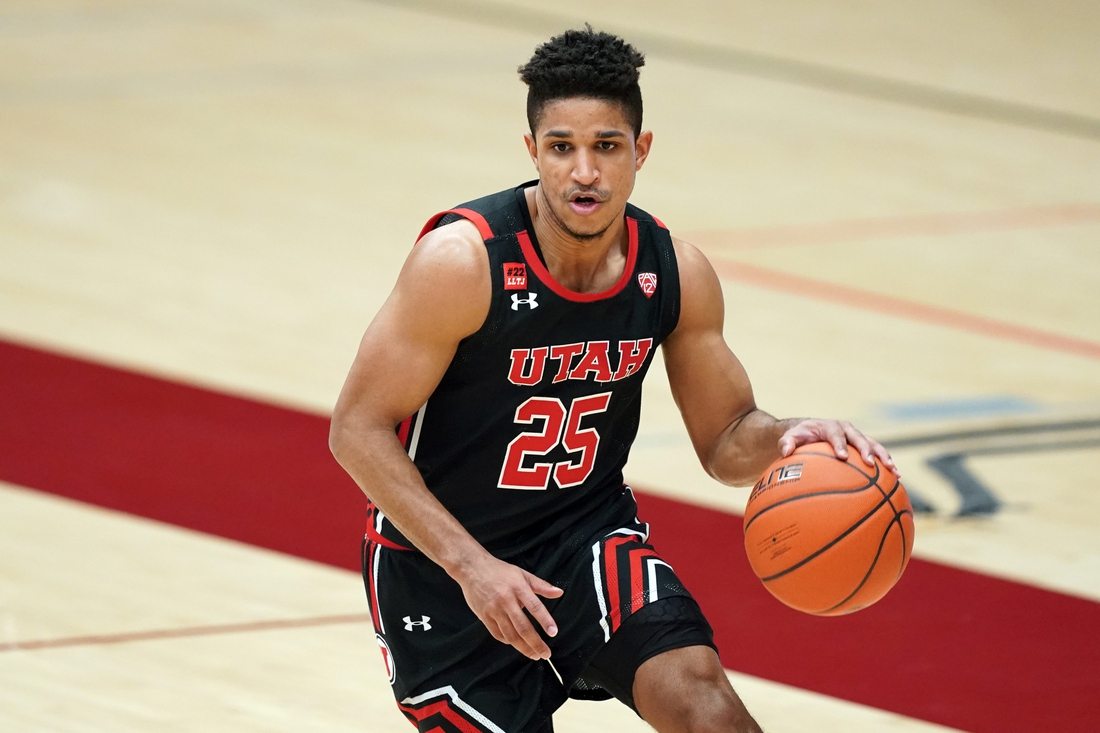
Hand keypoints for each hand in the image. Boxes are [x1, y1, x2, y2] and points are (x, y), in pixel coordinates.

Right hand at [454, 554, 562, 659]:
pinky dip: (509, 642)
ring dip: (523, 647)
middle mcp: (506, 600)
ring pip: (510, 635)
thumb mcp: (522, 574)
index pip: (535, 607)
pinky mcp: (484, 616)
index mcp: (518, 588)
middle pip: (523, 627)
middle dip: (536, 643)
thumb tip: (559, 593)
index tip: (553, 633)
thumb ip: (542, 586)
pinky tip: (517, 645)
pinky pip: (498, 634)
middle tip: (545, 654)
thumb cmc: (499, 571)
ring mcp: (494, 610)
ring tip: (534, 654)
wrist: (472, 568)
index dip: (545, 621)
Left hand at [778, 418, 898, 475]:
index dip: (840, 443)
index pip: (835, 433)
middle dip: (865, 449)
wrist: (810, 432)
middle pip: (859, 437)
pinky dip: (887, 465)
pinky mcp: (864, 446)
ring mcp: (857, 437)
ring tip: (894, 472)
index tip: (842, 456)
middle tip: (869, 463)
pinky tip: (897, 480)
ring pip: (874, 445)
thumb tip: (785, 451)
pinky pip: (878, 455)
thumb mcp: (790, 437)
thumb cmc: (799, 437)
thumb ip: (787, 442)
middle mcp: (846, 429)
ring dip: (883, 457)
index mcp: (829, 426)